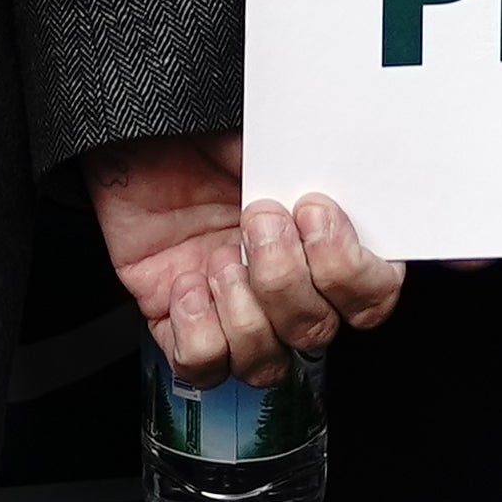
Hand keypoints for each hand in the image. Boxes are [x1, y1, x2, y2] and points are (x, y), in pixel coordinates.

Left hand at [87, 133, 402, 382]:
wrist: (129, 141)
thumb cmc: (198, 135)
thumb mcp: (260, 140)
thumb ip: (305, 169)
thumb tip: (332, 174)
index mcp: (319, 246)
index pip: (371, 294)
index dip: (351, 271)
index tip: (313, 211)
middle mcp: (286, 291)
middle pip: (317, 332)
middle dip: (285, 279)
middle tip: (256, 218)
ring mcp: (236, 316)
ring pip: (267, 363)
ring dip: (244, 310)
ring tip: (218, 254)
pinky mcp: (185, 330)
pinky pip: (205, 366)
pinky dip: (197, 328)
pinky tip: (186, 282)